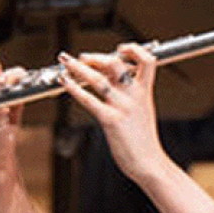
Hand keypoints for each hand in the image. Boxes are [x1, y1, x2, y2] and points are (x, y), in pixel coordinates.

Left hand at [57, 44, 165, 182]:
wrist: (149, 163)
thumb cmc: (143, 140)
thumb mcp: (142, 111)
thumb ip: (129, 94)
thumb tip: (113, 80)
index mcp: (144, 92)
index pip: (146, 60)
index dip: (133, 49)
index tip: (119, 49)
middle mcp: (134, 96)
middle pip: (115, 64)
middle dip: (95, 57)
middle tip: (81, 57)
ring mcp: (122, 107)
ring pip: (98, 78)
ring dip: (78, 67)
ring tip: (65, 61)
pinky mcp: (110, 120)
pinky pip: (88, 99)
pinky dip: (73, 88)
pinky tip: (64, 81)